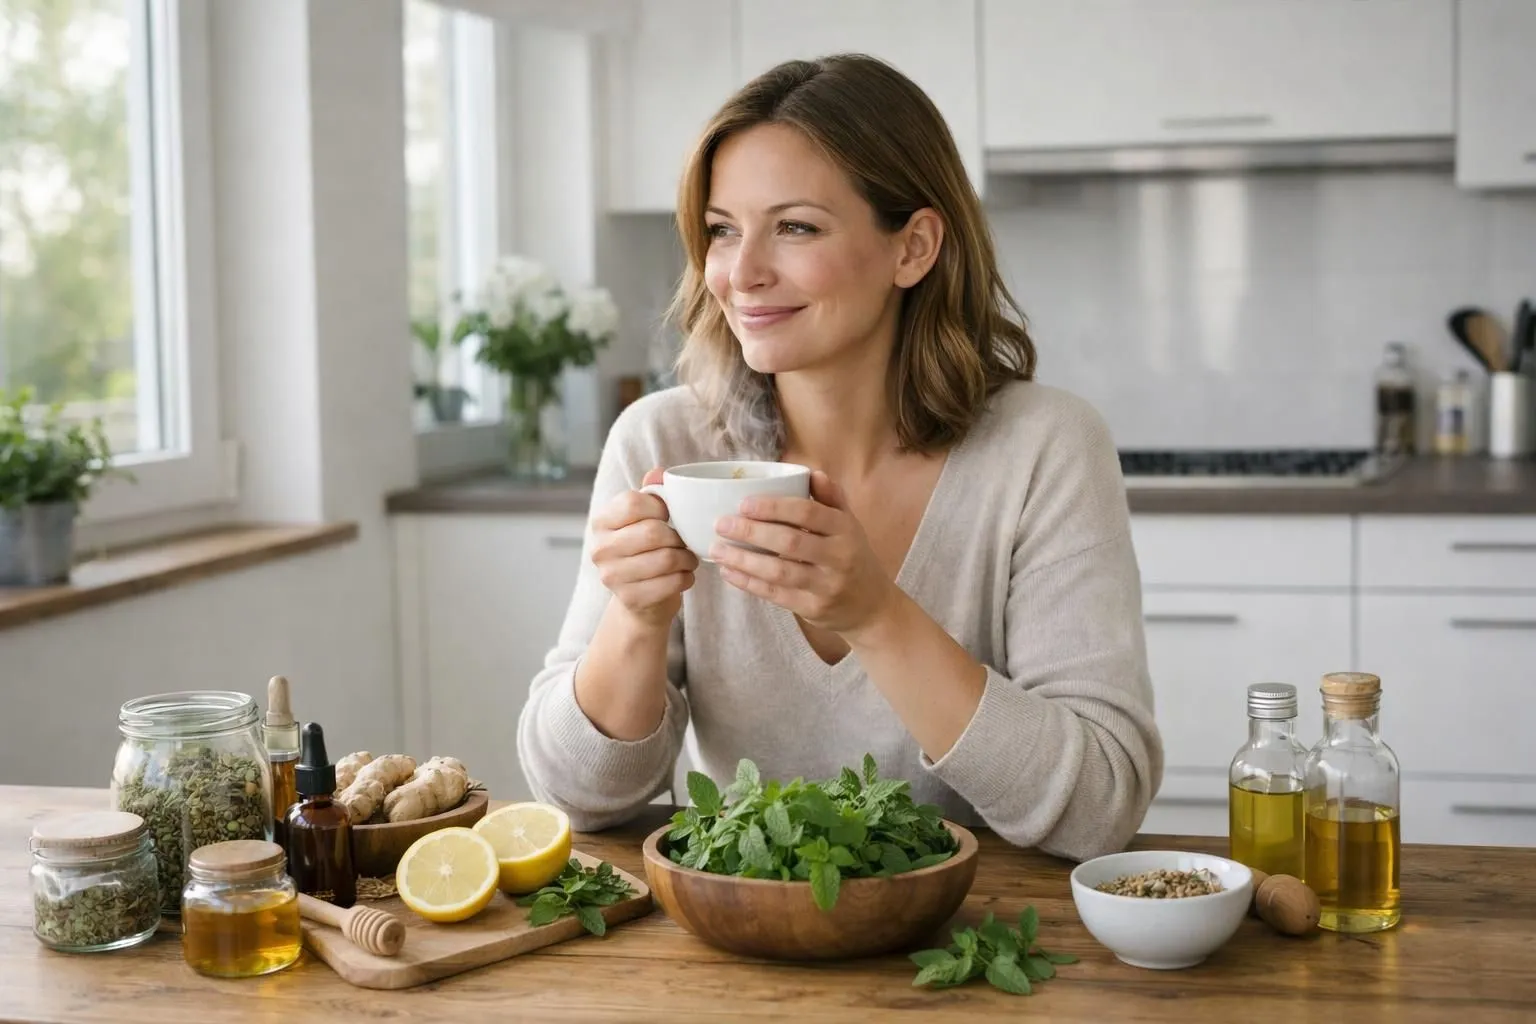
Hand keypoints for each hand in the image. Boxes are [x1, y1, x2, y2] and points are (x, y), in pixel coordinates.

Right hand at [589, 467, 698, 627]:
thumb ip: (652, 493)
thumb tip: (659, 472)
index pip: (633, 502)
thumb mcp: (646, 518)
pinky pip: (671, 583)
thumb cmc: (646, 550)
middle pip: (652, 532)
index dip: (661, 507)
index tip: (669, 517)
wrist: (641, 599)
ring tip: (687, 558)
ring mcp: (611, 576)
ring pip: (666, 559)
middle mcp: (600, 548)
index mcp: (601, 521)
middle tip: (684, 541)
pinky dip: (686, 578)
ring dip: (686, 558)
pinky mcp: (629, 599)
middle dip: (678, 537)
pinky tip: (684, 575)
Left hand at [711, 470, 896, 634]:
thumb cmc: (853, 557)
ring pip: (779, 571)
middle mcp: (839, 557)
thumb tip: (810, 471)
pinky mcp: (813, 609)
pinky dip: (749, 583)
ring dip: (744, 560)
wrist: (872, 608)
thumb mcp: (850, 525)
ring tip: (717, 550)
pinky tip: (729, 572)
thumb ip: (831, 498)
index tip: (744, 503)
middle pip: (790, 542)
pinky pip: (776, 594)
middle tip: (722, 524)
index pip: (808, 512)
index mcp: (846, 529)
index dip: (774, 507)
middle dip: (752, 532)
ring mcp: (826, 586)